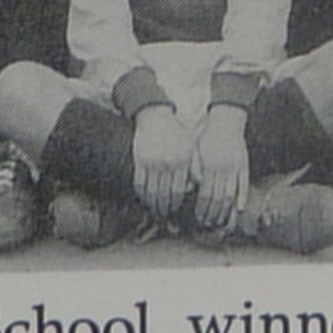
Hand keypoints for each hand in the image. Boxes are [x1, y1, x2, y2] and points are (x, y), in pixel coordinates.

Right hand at [129, 104, 193, 220]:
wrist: (155, 117)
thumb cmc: (175, 135)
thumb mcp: (189, 149)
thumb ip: (192, 168)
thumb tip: (194, 189)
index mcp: (183, 160)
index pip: (179, 190)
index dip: (176, 203)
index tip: (174, 210)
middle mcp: (168, 162)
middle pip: (165, 194)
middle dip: (164, 208)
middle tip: (164, 215)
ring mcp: (152, 162)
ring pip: (151, 192)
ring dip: (153, 204)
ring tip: (155, 210)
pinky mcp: (139, 160)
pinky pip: (139, 183)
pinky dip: (141, 194)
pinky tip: (144, 199)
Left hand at [188, 104, 250, 230]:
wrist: (226, 119)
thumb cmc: (207, 135)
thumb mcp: (195, 150)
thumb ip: (192, 170)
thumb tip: (187, 190)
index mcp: (209, 164)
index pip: (205, 194)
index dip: (202, 209)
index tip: (199, 219)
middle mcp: (223, 168)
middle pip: (218, 198)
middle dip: (213, 214)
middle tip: (208, 224)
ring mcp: (235, 168)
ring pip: (231, 195)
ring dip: (226, 211)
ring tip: (222, 222)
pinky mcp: (245, 166)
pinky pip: (244, 186)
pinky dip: (242, 199)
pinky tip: (239, 210)